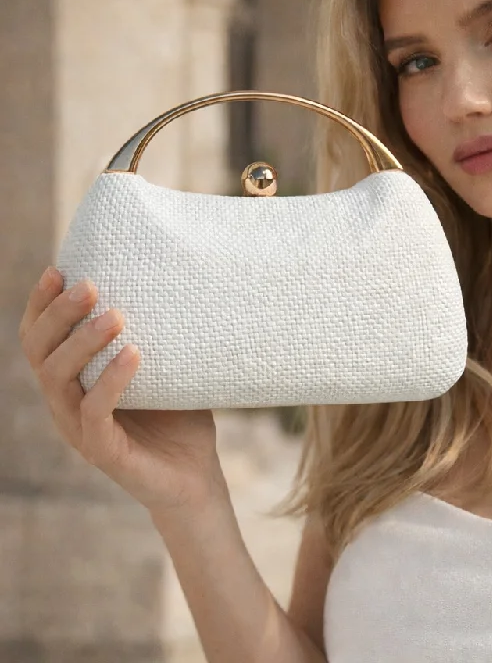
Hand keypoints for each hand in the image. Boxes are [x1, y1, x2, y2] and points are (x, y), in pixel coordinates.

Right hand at [18, 267, 227, 513]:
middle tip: (89, 285)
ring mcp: (79, 429)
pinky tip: (134, 354)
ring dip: (84, 342)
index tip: (59, 269)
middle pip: (40, 353)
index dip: (41, 304)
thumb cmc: (178, 418)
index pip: (41, 339)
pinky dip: (111, 380)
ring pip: (59, 380)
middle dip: (58, 314)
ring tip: (116, 316)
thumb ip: (157, 335)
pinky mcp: (102, 452)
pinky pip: (95, 412)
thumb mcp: (164, 369)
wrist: (194, 479)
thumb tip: (172, 280)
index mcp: (72, 382)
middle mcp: (65, 403)